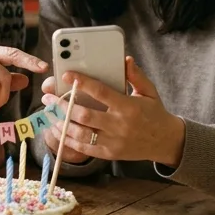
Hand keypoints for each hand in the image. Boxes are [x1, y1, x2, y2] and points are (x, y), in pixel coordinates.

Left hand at [47, 57, 184, 165]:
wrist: (165, 142)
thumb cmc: (155, 113)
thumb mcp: (149, 91)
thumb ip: (136, 75)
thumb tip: (125, 59)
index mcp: (128, 107)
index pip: (101, 92)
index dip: (82, 83)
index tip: (67, 74)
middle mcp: (119, 125)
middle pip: (85, 115)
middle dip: (63, 105)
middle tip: (48, 97)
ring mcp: (113, 142)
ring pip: (81, 133)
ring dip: (61, 123)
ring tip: (49, 113)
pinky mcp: (109, 154)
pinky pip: (84, 148)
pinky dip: (68, 140)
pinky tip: (58, 129)